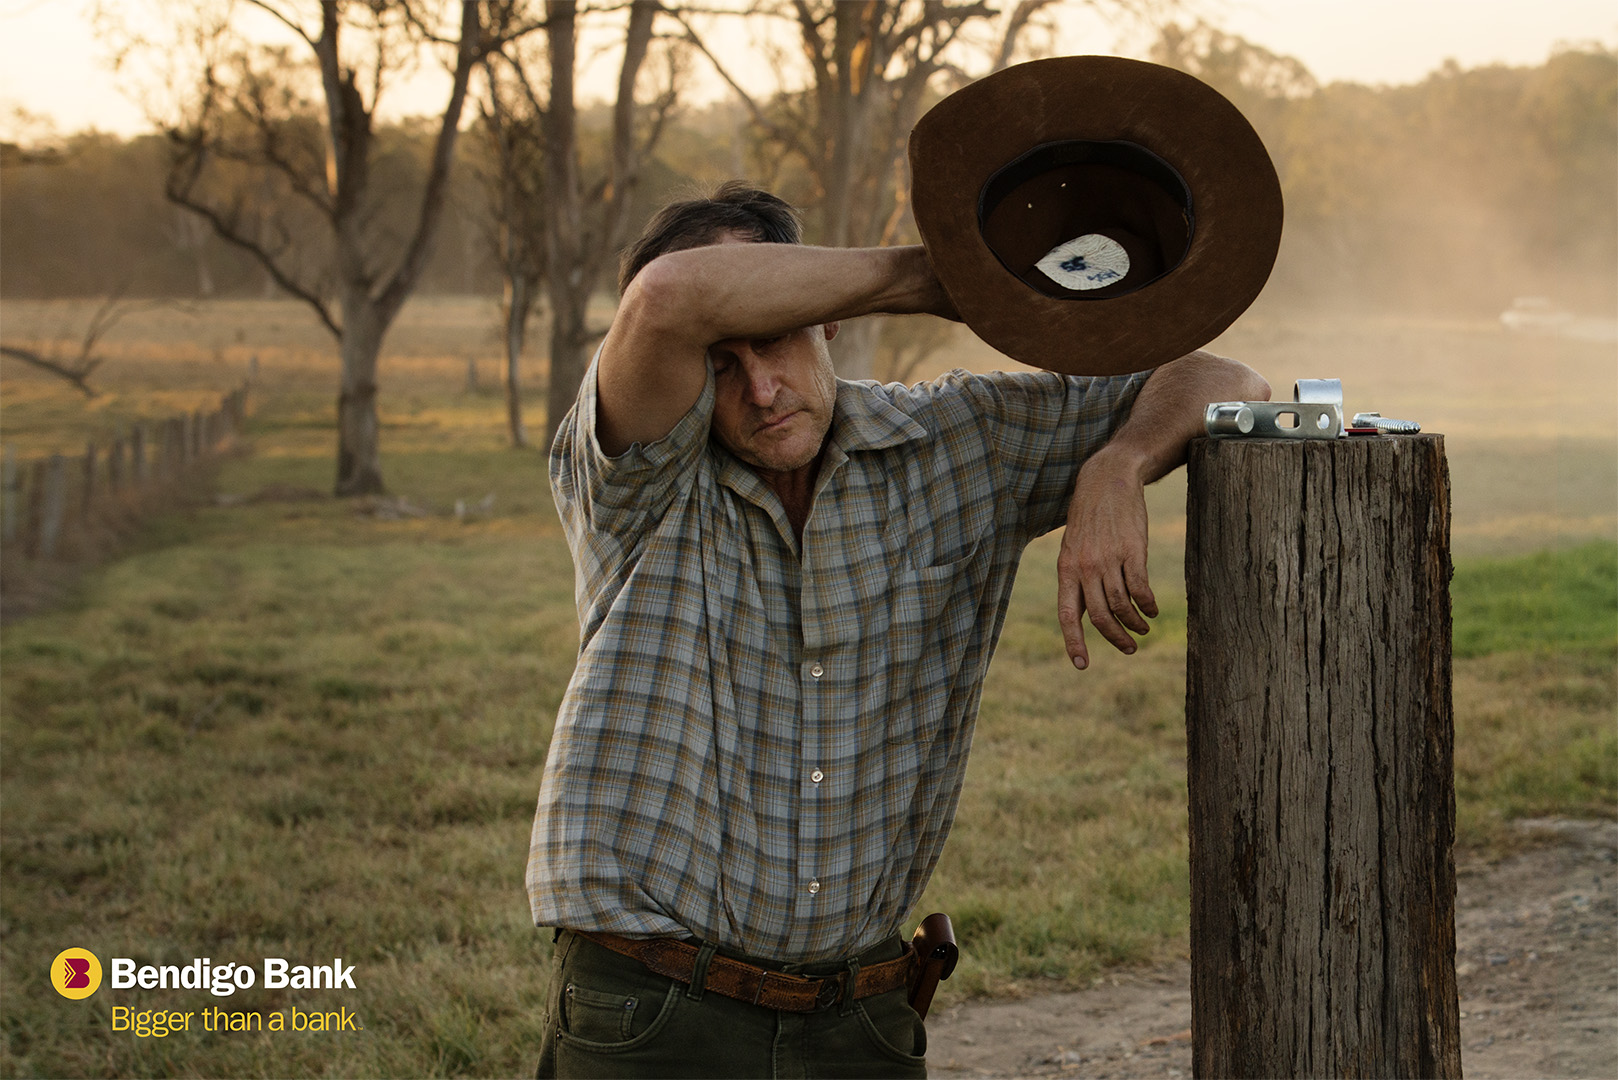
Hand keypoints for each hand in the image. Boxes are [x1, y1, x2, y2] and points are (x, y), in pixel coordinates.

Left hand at [1056, 449, 1157, 669]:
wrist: (1106, 481)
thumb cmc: (1090, 520)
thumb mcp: (1073, 549)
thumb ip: (1077, 581)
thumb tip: (1085, 615)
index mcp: (1066, 570)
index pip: (1067, 615)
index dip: (1074, 642)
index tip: (1082, 665)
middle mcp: (1085, 567)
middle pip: (1101, 616)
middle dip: (1116, 638)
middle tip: (1130, 648)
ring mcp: (1108, 559)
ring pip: (1122, 605)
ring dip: (1135, 623)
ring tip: (1143, 627)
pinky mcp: (1132, 550)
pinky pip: (1140, 588)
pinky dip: (1147, 604)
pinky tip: (1151, 609)